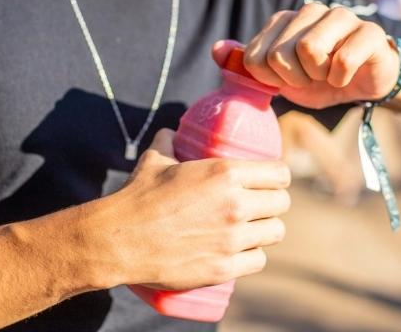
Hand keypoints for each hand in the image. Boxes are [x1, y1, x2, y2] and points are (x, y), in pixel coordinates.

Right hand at [100, 129, 290, 289]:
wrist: (119, 239)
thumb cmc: (138, 196)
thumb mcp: (156, 159)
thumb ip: (168, 141)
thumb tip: (170, 132)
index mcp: (226, 173)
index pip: (280, 174)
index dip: (277, 177)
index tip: (270, 181)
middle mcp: (236, 204)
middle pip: (282, 203)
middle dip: (273, 203)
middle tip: (259, 205)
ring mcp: (232, 238)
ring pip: (275, 232)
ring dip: (266, 229)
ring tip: (253, 228)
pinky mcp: (225, 268)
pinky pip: (259, 260)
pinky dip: (252, 255)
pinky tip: (243, 251)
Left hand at [212, 3, 399, 108]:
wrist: (365, 83)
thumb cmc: (319, 78)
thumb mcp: (279, 77)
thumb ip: (247, 63)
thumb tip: (216, 49)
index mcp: (284, 20)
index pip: (256, 56)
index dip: (271, 78)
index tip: (289, 79)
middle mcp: (310, 11)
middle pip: (279, 54)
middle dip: (295, 79)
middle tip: (311, 78)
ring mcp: (341, 17)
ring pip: (309, 49)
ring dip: (318, 77)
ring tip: (328, 74)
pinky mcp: (368, 31)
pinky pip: (342, 60)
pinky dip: (341, 79)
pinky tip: (347, 75)